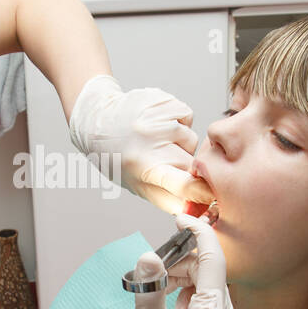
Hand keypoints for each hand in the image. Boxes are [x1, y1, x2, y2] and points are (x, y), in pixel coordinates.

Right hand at [57, 212, 238, 308]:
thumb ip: (149, 289)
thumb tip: (148, 255)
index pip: (213, 264)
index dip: (198, 236)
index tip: (181, 219)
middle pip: (206, 272)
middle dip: (179, 262)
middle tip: (152, 264)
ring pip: (200, 284)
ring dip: (177, 276)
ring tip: (152, 286)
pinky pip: (196, 299)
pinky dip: (178, 291)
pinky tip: (160, 299)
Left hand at [68, 75, 215, 213]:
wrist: (97, 121)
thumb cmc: (118, 158)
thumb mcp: (137, 185)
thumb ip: (168, 198)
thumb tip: (198, 209)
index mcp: (144, 167)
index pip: (183, 184)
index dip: (202, 191)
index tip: (210, 194)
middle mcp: (149, 141)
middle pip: (191, 162)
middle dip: (184, 165)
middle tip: (162, 161)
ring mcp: (156, 117)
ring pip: (191, 138)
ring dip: (180, 143)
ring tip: (157, 141)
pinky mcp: (160, 99)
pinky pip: (187, 116)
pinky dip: (179, 121)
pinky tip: (159, 124)